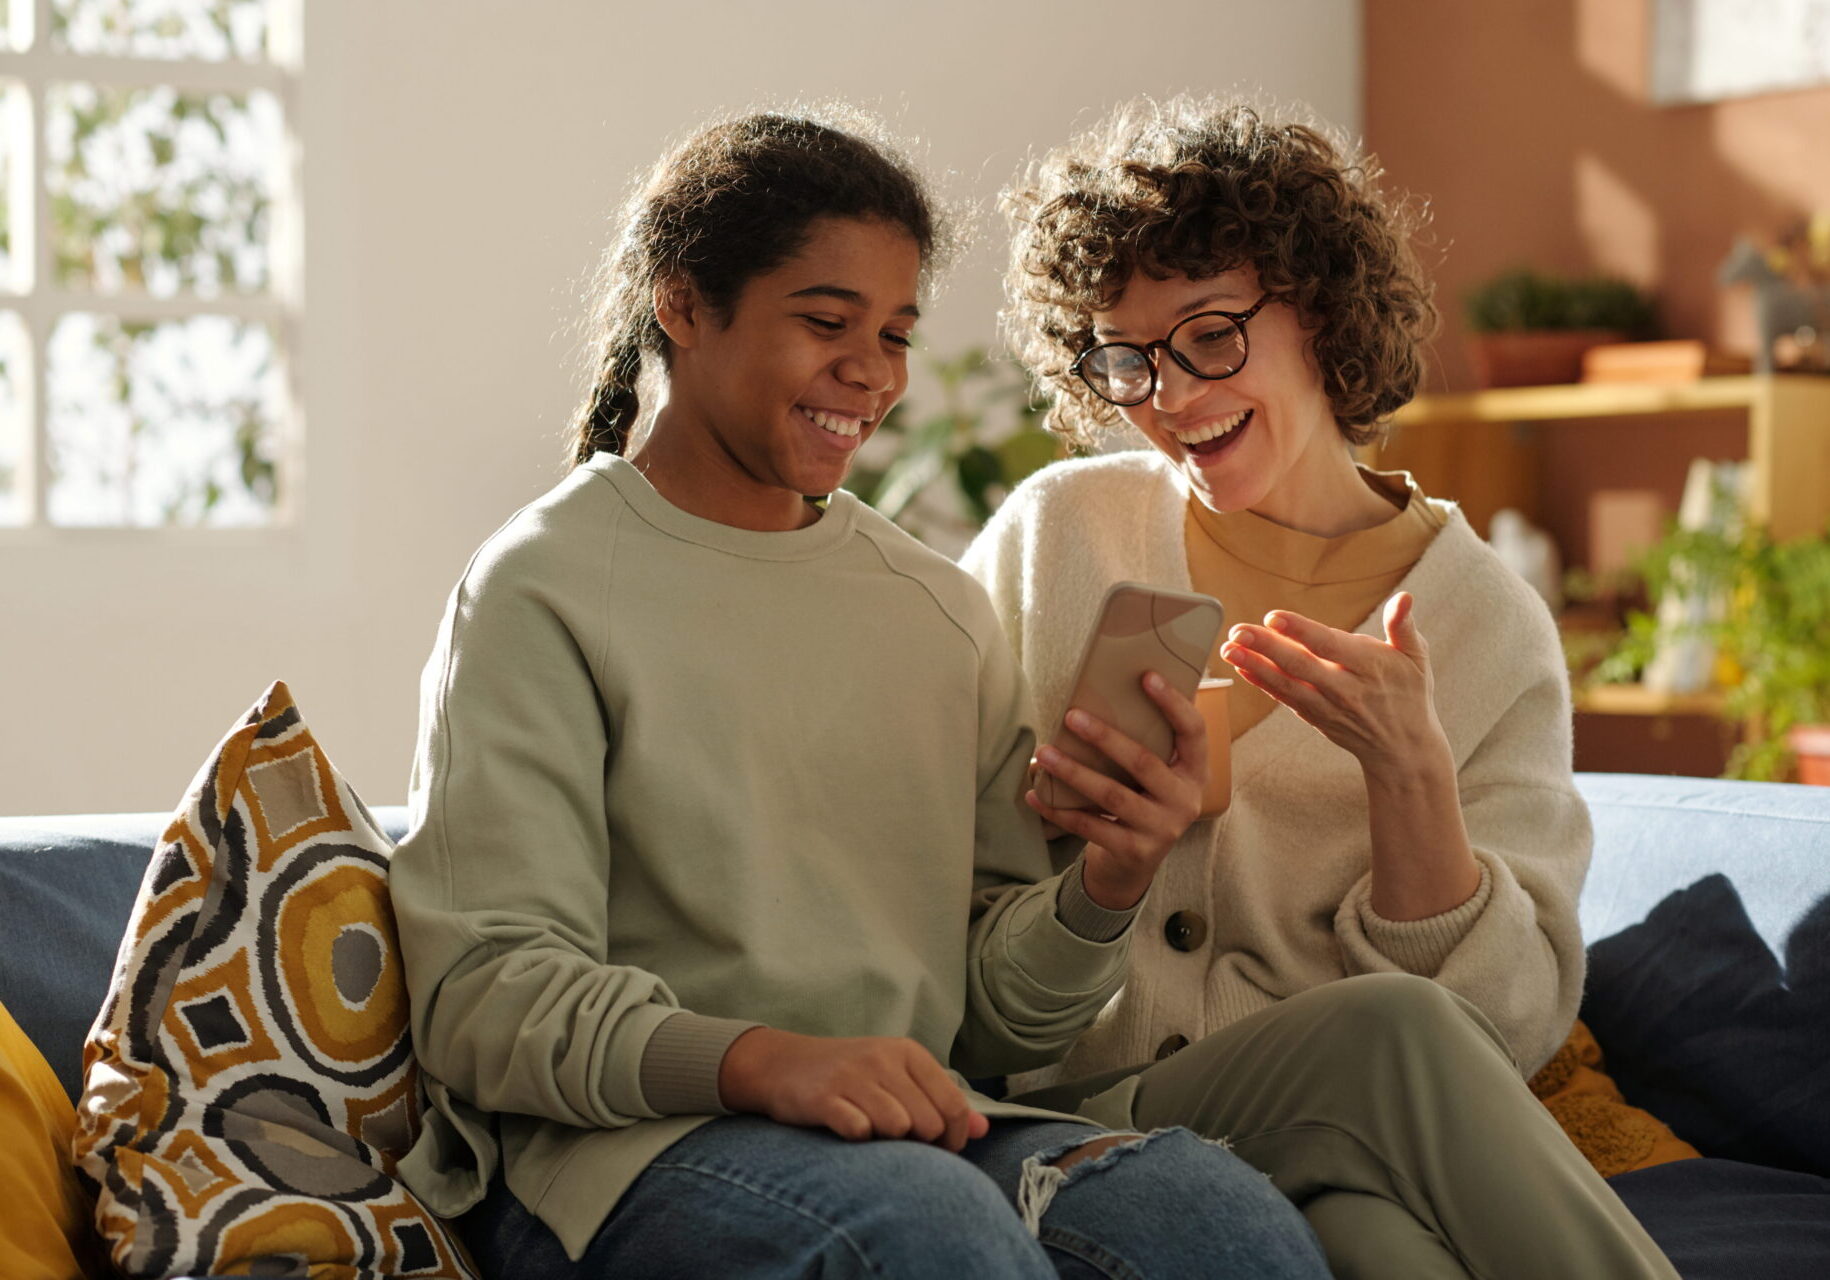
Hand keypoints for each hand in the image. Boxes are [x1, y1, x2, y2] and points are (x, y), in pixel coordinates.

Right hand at [717, 1028, 989, 1150]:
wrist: (782, 1065)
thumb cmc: (849, 1076)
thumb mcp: (896, 1077)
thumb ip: (939, 1100)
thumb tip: (982, 1129)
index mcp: (908, 1053)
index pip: (953, 1105)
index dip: (952, 1139)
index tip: (938, 1150)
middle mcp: (883, 1060)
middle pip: (928, 1123)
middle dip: (918, 1143)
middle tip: (897, 1141)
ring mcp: (853, 1077)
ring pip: (897, 1128)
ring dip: (887, 1142)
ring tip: (872, 1133)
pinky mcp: (824, 1097)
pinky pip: (859, 1130)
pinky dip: (858, 1138)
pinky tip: (849, 1131)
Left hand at [1026, 672, 1206, 910]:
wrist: (1134, 867)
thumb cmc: (1140, 803)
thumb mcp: (1156, 777)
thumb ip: (1147, 745)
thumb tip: (1106, 693)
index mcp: (1195, 773)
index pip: (1194, 732)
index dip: (1173, 703)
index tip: (1146, 675)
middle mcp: (1185, 801)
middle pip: (1143, 762)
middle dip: (1105, 737)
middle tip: (1071, 716)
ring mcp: (1161, 829)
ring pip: (1112, 795)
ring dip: (1074, 772)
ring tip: (1045, 753)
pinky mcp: (1134, 851)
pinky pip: (1090, 826)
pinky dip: (1059, 810)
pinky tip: (1035, 795)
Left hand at [1220, 592, 1443, 777]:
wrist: (1402, 749)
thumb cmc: (1410, 694)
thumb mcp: (1417, 659)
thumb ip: (1404, 627)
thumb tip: (1405, 598)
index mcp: (1371, 668)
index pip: (1330, 646)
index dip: (1301, 631)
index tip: (1273, 617)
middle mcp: (1346, 689)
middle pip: (1300, 665)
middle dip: (1266, 647)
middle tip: (1238, 631)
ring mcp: (1327, 707)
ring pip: (1286, 685)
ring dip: (1254, 666)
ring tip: (1228, 649)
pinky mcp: (1315, 718)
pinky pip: (1284, 698)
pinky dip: (1261, 683)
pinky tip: (1240, 667)